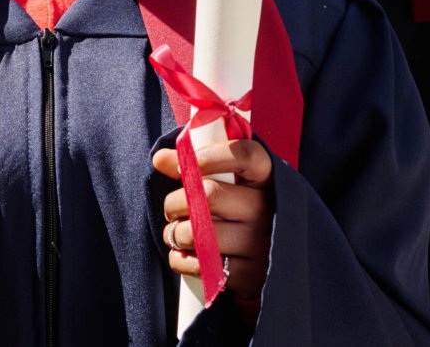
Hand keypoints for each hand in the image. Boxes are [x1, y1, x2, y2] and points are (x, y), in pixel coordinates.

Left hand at [153, 138, 274, 307]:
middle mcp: (267, 209)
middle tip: (171, 210)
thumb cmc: (237, 211)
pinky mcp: (251, 275)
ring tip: (176, 234)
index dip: (209, 156)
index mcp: (267, 179)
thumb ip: (194, 167)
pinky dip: (180, 260)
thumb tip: (159, 159)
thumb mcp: (227, 184)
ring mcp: (261, 243)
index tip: (182, 166)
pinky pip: (201, 266)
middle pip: (209, 194)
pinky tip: (182, 255)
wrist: (270, 259)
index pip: (245, 155)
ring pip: (199, 233)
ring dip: (175, 233)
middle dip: (175, 202)